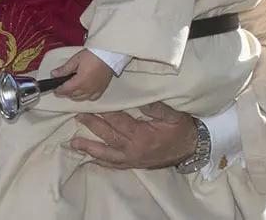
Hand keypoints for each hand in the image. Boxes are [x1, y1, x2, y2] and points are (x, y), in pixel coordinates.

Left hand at [52, 49, 113, 100]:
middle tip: (61, 87)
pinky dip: (86, 97)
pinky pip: (92, 98)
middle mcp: (87, 89)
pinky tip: (84, 92)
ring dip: (74, 95)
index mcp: (79, 82)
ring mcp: (95, 90)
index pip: (65, 90)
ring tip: (71, 90)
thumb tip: (53, 74)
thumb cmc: (93, 55)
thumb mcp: (76, 60)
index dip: (58, 90)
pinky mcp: (101, 89)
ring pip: (81, 98)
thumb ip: (64, 69)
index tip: (54, 88)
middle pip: (72, 95)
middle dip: (65, 92)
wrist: (109, 54)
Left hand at [71, 102, 196, 169]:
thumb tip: (140, 100)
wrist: (190, 149)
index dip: (105, 113)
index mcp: (142, 135)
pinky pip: (114, 165)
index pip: (119, 122)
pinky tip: (91, 158)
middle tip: (78, 117)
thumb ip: (156, 108)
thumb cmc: (181, 130)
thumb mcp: (173, 115)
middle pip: (109, 136)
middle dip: (92, 126)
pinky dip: (101, 161)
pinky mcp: (133, 164)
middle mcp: (134, 149)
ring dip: (90, 147)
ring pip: (106, 154)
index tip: (92, 105)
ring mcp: (132, 159)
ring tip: (74, 143)